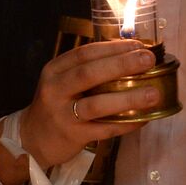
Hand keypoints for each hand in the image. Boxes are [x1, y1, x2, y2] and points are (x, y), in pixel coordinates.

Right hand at [6, 40, 159, 175]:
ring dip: (127, 98)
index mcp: (54, 71)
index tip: (138, 45)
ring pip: (97, 104)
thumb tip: (130, 55)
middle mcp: (55, 90)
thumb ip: (87, 69)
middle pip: (89, 73)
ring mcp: (62, 114)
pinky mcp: (72, 136)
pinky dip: (125, 124)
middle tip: (148, 60)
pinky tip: (142, 119)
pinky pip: (104, 129)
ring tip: (153, 94)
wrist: (32, 139)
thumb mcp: (62, 82)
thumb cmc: (56, 106)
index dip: (112, 48)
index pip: (84, 53)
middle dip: (121, 65)